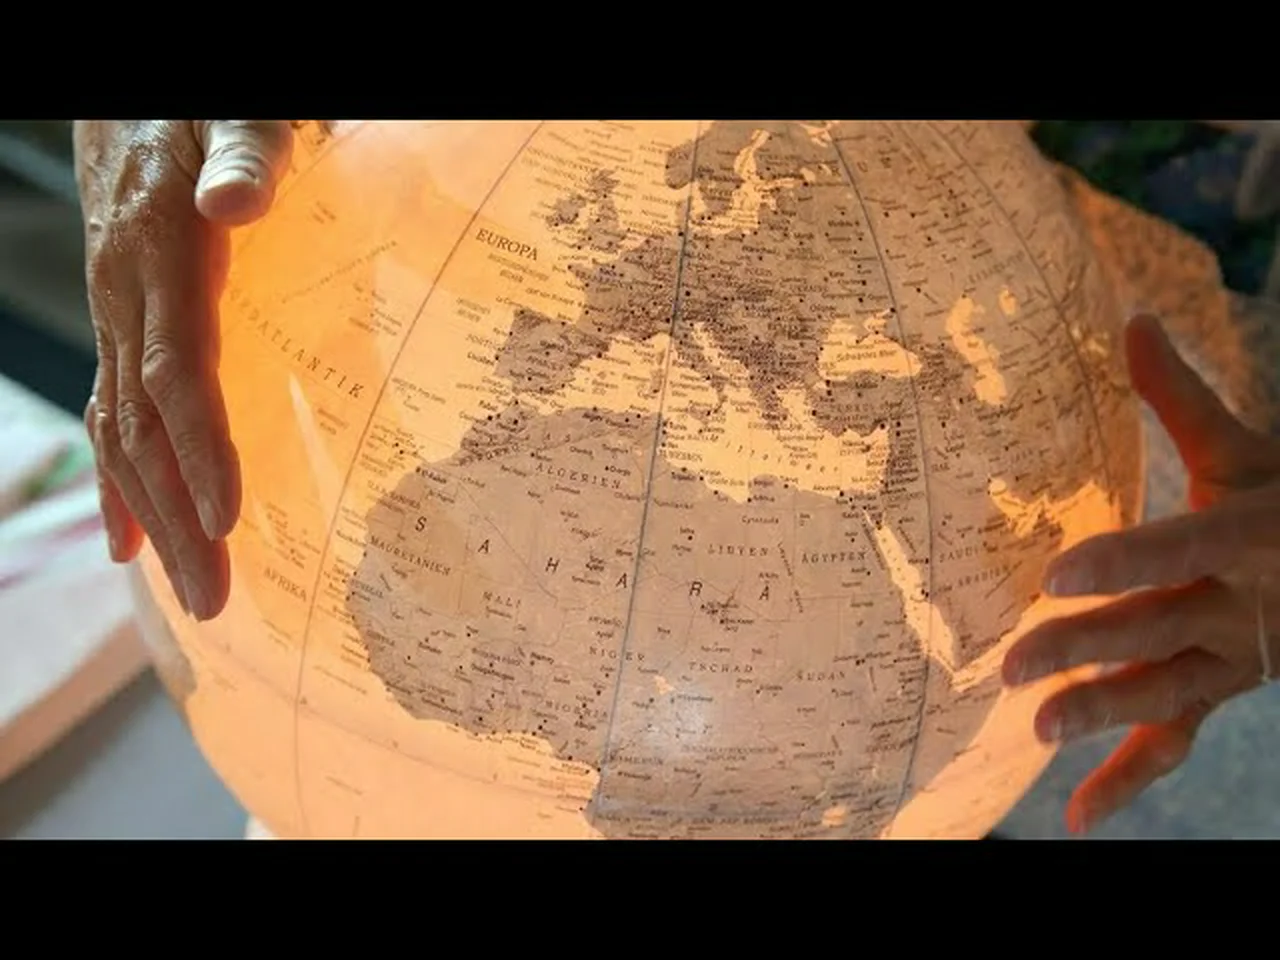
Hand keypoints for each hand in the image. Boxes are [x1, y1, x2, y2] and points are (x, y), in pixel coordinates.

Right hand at [74, 120, 293, 619]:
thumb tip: (237, 204)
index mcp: (158, 257)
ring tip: (192, 597)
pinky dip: (119, 486)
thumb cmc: (202, 112)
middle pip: (147, 427)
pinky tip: (128, 545)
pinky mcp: (119, 329)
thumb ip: (246, 159)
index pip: (176, 371)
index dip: (199, 448)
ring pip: (123, 436)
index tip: (227, 518)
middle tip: (214, 600)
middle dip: (179, 519)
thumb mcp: (236, 119)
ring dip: (155, 521)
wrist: (133, 100)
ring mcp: (113, 319)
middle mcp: (124, 301)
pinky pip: (110, 417)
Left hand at [1002, 313, 1279, 834]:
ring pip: (1165, 691)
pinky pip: (1175, 743)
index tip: (1059, 571)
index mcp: (1247, 536)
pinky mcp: (1218, 693)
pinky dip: (1128, 779)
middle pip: (1159, 628)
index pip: (1181, 548)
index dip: (1126, 560)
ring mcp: (1233, 662)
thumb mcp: (1245, 450)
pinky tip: (1079, 816)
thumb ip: (1182, 397)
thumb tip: (1133, 319)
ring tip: (1037, 729)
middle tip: (1014, 664)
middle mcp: (1243, 608)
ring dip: (1103, 714)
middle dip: (1088, 646)